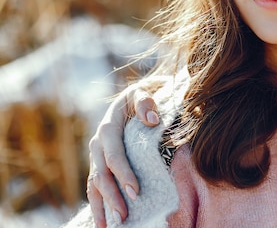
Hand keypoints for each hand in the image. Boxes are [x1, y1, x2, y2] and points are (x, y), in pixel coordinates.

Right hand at [86, 79, 161, 227]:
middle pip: (101, 173)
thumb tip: (151, 120)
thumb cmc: (147, 95)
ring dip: (102, 205)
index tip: (136, 191)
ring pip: (95, 184)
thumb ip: (146, 102)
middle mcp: (99, 142)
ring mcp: (98, 154)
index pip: (114, 153)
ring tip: (112, 226)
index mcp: (109, 125)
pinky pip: (95, 187)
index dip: (123, 173)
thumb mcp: (147, 91)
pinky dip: (98, 205)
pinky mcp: (101, 164)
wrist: (140, 95)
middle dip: (112, 196)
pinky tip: (104, 222)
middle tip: (125, 215)